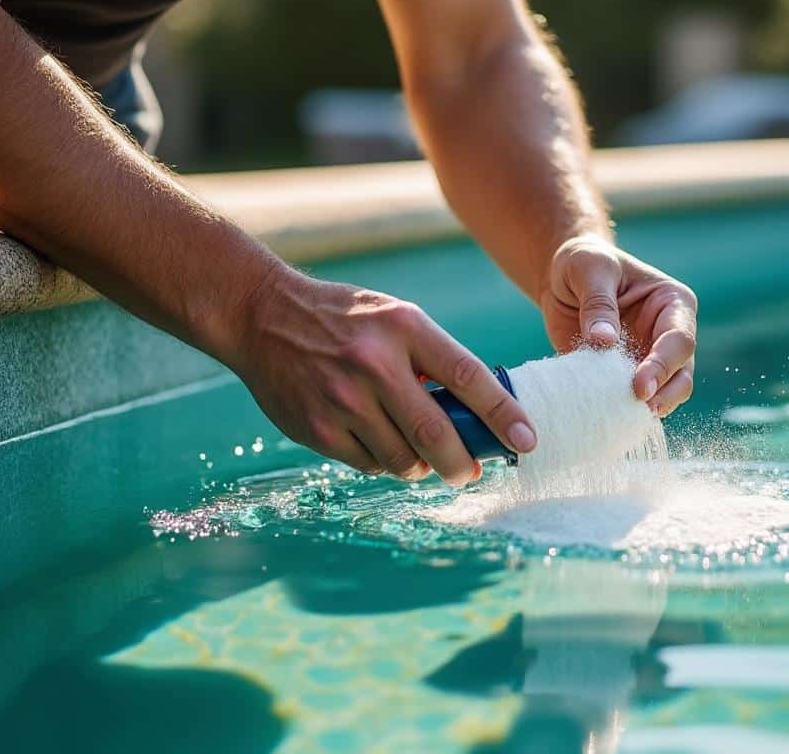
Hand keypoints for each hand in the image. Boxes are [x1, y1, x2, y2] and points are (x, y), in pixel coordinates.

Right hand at [229, 267, 536, 485]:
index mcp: (404, 328)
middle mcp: (374, 364)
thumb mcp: (395, 318)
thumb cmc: (344, 319)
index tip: (527, 440)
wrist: (261, 315)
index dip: (503, 414)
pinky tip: (376, 441)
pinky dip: (382, 463)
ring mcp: (342, 399)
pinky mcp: (316, 428)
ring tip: (418, 455)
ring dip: (419, 466)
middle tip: (471, 472)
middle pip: (436, 433)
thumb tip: (479, 414)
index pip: (468, 377)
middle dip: (462, 464)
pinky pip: (367, 465)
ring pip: (402, 458)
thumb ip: (433, 360)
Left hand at [540, 235, 697, 415]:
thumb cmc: (583, 263)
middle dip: (664, 395)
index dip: (663, 365)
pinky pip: (633, 401)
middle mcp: (668, 335)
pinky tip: (607, 418)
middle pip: (682, 374)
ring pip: (665, 394)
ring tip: (621, 416)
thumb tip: (603, 342)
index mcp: (672, 303)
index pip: (679, 339)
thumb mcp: (589, 269)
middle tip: (637, 407)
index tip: (640, 386)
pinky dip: (623, 412)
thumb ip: (598, 303)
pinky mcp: (627, 377)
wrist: (561, 279)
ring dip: (647, 408)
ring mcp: (650, 359)